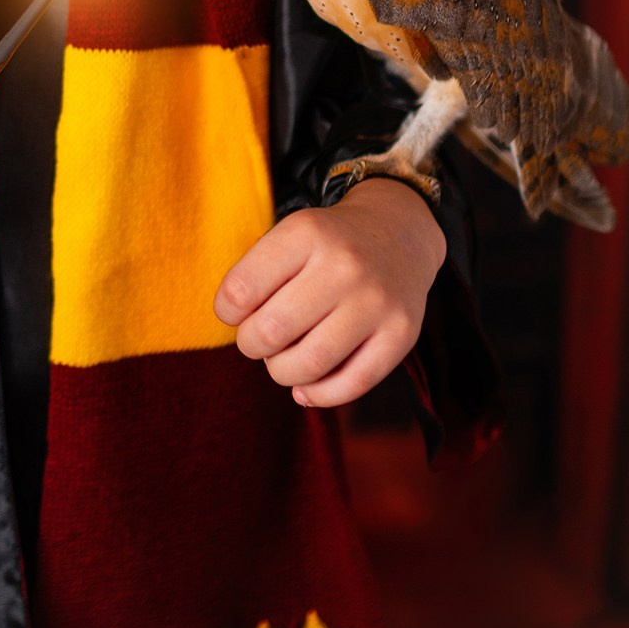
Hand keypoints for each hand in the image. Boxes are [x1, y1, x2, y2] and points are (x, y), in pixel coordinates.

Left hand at [213, 177, 445, 408]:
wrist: (398, 234)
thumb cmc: (327, 246)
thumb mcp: (290, 236)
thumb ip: (258, 277)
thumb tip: (239, 331)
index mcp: (307, 233)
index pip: (241, 290)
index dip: (227, 312)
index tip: (236, 312)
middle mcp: (345, 265)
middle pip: (272, 331)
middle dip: (252, 345)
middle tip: (259, 339)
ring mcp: (376, 301)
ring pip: (310, 363)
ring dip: (282, 372)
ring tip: (283, 360)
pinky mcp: (401, 333)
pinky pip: (353, 383)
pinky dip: (320, 395)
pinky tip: (306, 386)